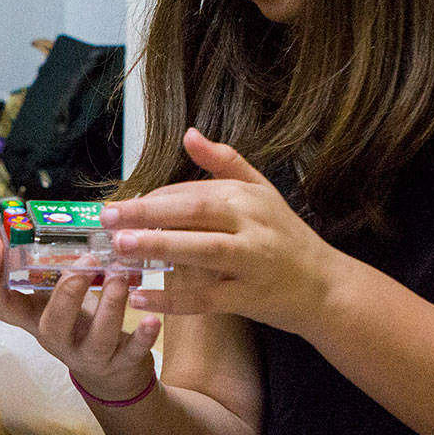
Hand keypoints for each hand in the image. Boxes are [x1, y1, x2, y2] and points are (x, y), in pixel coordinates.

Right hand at [0, 234, 160, 400]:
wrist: (112, 374)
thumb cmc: (82, 323)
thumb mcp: (59, 298)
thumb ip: (52, 267)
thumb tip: (44, 218)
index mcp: (35, 317)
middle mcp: (57, 339)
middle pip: (51, 325)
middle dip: (67, 292)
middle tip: (86, 259)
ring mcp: (88, 355)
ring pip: (95, 339)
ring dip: (110, 306)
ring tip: (121, 276)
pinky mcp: (120, 364)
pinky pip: (131, 353)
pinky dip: (142, 337)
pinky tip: (153, 319)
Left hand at [101, 128, 339, 333]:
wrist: (325, 287)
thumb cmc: (286, 237)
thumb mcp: (262, 191)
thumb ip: (225, 162)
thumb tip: (189, 134)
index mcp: (246, 197)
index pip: (192, 192)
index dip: (153, 199)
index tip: (120, 207)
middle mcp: (251, 225)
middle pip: (194, 213)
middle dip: (148, 214)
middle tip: (108, 217)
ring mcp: (251, 263)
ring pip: (201, 252)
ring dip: (159, 249)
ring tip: (120, 248)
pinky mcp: (248, 298)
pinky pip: (205, 299)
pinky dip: (172, 300)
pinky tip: (139, 298)